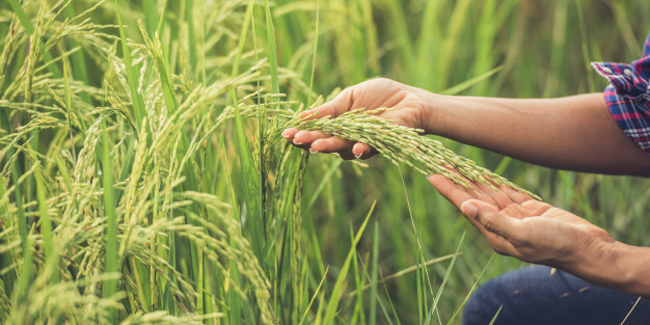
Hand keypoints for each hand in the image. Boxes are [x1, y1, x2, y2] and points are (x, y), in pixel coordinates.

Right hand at [282, 78, 432, 159]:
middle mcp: (347, 138)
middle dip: (310, 141)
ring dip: (329, 146)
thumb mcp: (350, 97)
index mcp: (337, 124)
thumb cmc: (381, 95)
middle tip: (297, 140)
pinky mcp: (379, 145)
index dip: (301, 132)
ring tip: (316, 145)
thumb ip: (329, 109)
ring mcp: (361, 143)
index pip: (315, 131)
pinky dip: (360, 149)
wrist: (410, 99)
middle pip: (324, 142)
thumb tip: (302, 116)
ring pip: (342, 148)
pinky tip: (354, 148)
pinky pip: (367, 149)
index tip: (286, 133)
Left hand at [427, 174, 615, 267]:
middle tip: (439, 161)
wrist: (588, 248)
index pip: (465, 207)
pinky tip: (482, 172)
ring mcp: (515, 217)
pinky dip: (494, 181)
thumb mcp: (523, 233)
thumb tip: (466, 207)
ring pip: (489, 193)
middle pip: (473, 198)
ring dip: (473, 178)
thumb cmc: (556, 245)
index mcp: (495, 234)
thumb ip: (494, 221)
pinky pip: (507, 192)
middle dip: (456, 180)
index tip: (432, 174)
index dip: (448, 190)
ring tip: (455, 163)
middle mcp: (500, 225)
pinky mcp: (529, 210)